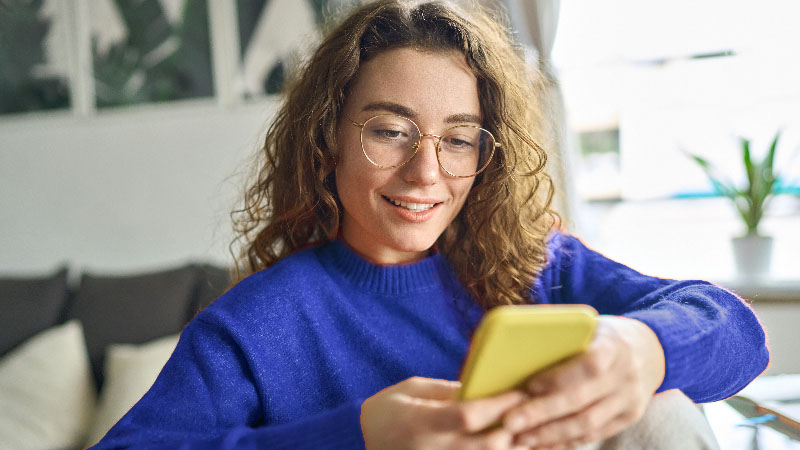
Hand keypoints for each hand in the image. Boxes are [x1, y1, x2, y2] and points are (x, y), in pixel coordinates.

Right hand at [360, 376, 529, 449]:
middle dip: (515, 430)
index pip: (468, 415)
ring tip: (541, 436)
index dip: (499, 404)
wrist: (359, 443)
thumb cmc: (386, 412)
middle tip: (538, 413)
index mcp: (420, 423)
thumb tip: (485, 387)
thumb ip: (446, 390)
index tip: (521, 391)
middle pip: (486, 445)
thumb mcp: (410, 390)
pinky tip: (521, 449)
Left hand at [502, 315, 665, 449]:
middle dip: (542, 413)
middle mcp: (626, 375)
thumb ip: (561, 335)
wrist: (649, 348)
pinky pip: (595, 434)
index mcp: (614, 346)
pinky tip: (543, 443)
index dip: (557, 378)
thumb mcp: (588, 325)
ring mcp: (630, 399)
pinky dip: (567, 441)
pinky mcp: (629, 417)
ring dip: (551, 434)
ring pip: (587, 424)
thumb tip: (516, 345)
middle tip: (511, 422)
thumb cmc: (603, 335)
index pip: (588, 365)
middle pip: (581, 400)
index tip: (528, 386)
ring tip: (522, 436)